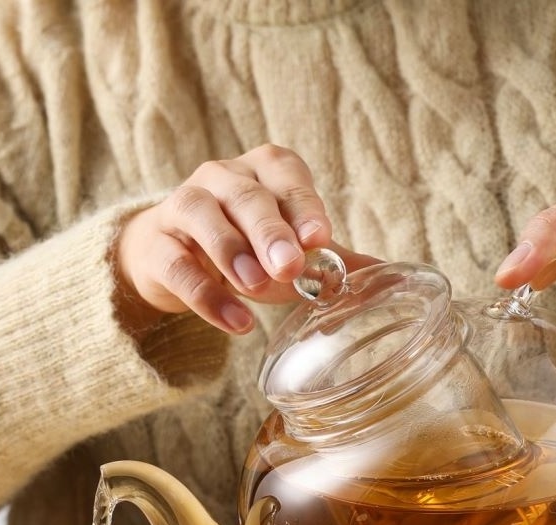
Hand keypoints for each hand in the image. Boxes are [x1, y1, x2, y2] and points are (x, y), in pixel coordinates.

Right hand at [114, 144, 373, 336]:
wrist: (173, 259)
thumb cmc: (247, 249)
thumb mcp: (293, 252)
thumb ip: (336, 263)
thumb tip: (397, 279)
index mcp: (263, 171)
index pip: (285, 175)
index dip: (302, 203)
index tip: (319, 237)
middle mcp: (221, 178)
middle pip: (245, 196)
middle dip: (270, 230)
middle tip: (289, 266)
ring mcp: (183, 207)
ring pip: (204, 217)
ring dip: (232, 252)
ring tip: (256, 288)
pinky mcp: (157, 246)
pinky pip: (178, 265)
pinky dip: (206, 295)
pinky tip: (235, 322)